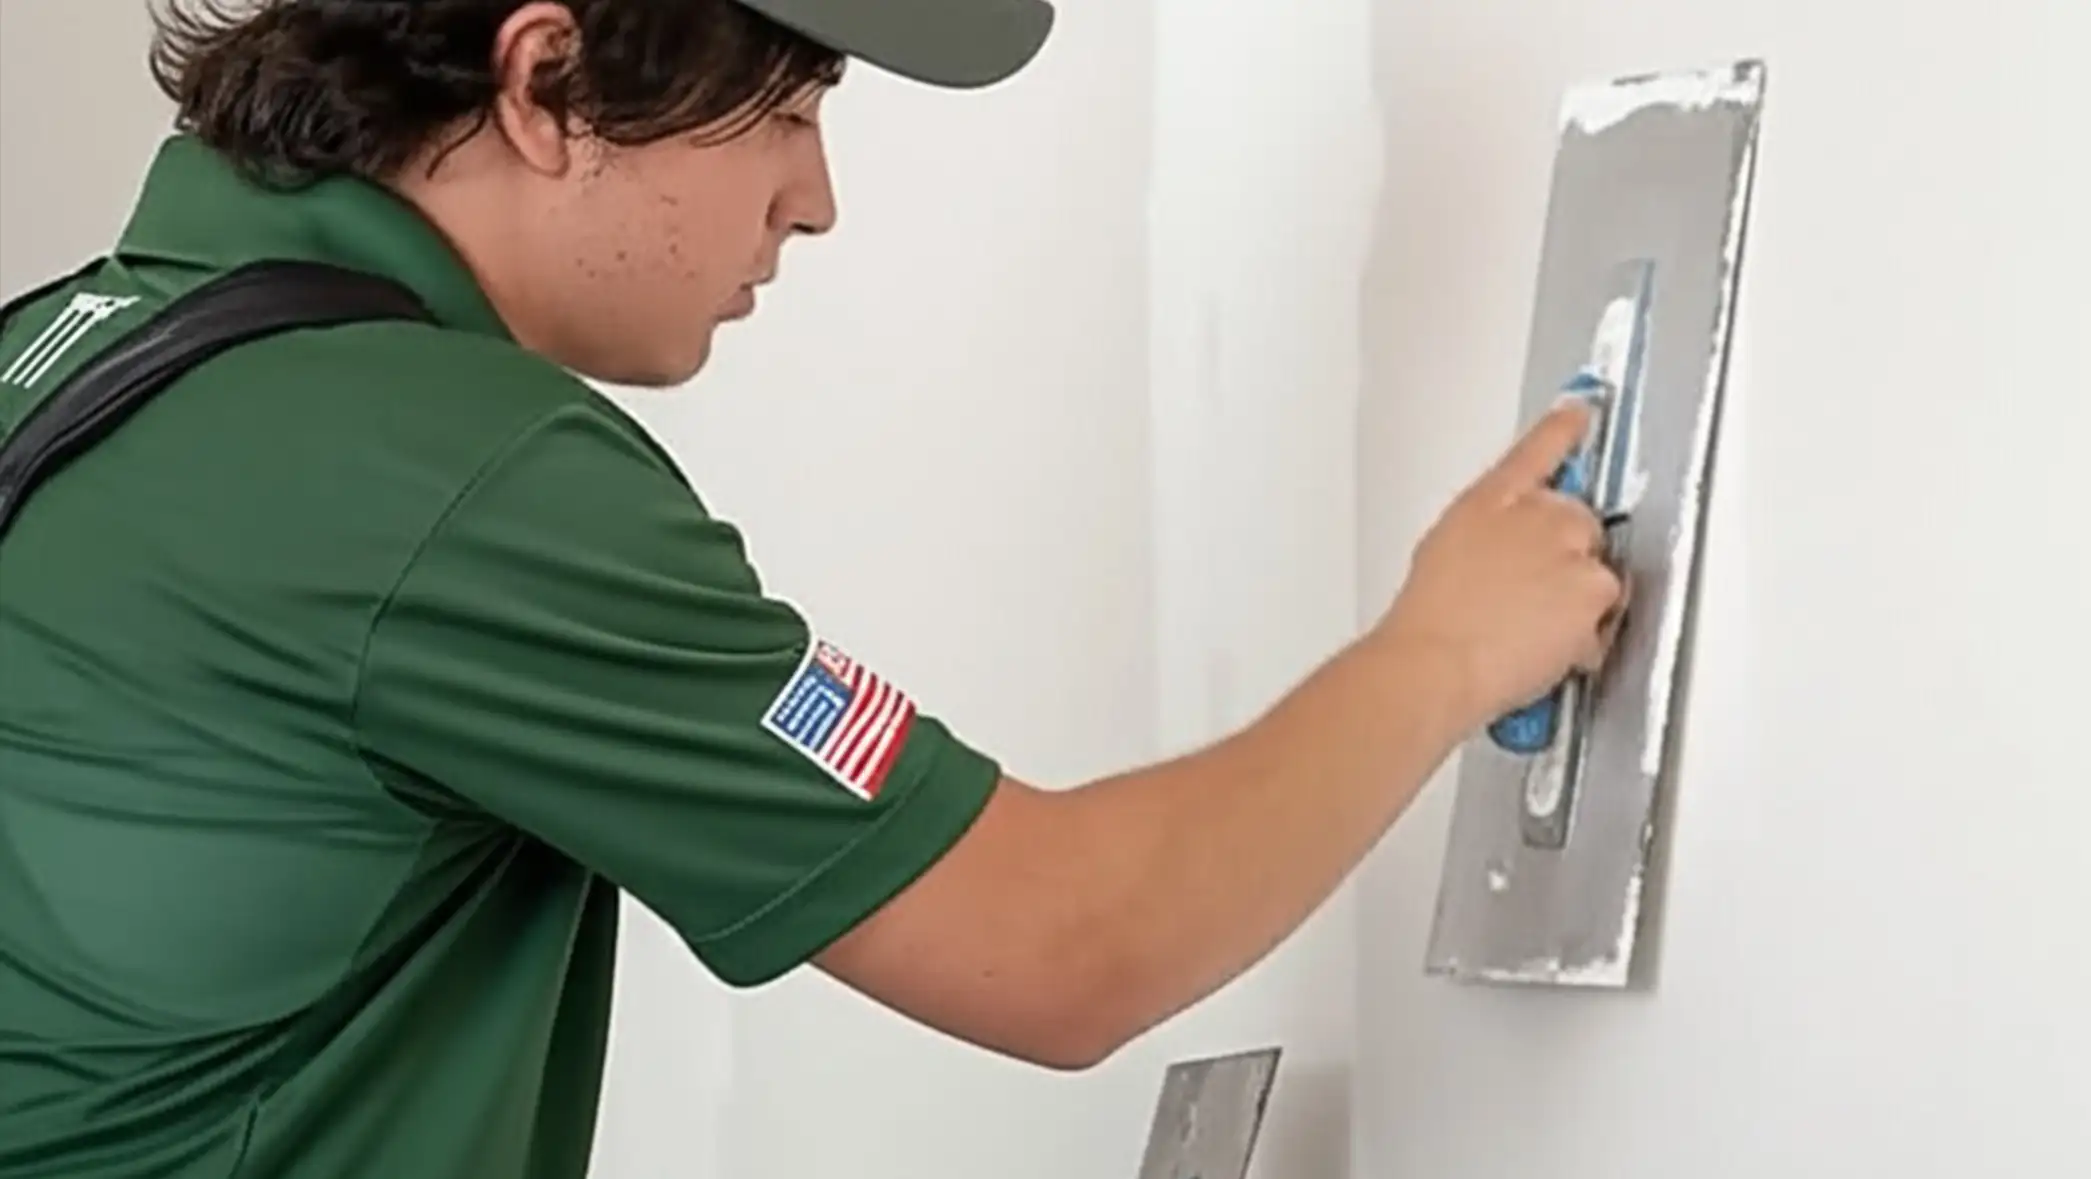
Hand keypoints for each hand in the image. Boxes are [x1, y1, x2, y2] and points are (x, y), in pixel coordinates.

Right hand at [1374, 398, 1627, 727]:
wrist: (1437, 660)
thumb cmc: (1430, 618)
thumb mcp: (1445, 554)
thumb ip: (1487, 537)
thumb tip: (1504, 552)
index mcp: (1490, 501)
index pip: (1536, 450)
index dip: (1563, 429)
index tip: (1581, 411)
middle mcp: (1536, 514)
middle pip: (1580, 523)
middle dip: (1568, 559)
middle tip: (1533, 600)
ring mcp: (1569, 547)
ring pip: (1596, 575)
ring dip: (1575, 603)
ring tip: (1531, 633)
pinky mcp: (1594, 585)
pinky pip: (1605, 617)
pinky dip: (1585, 640)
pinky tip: (1547, 651)